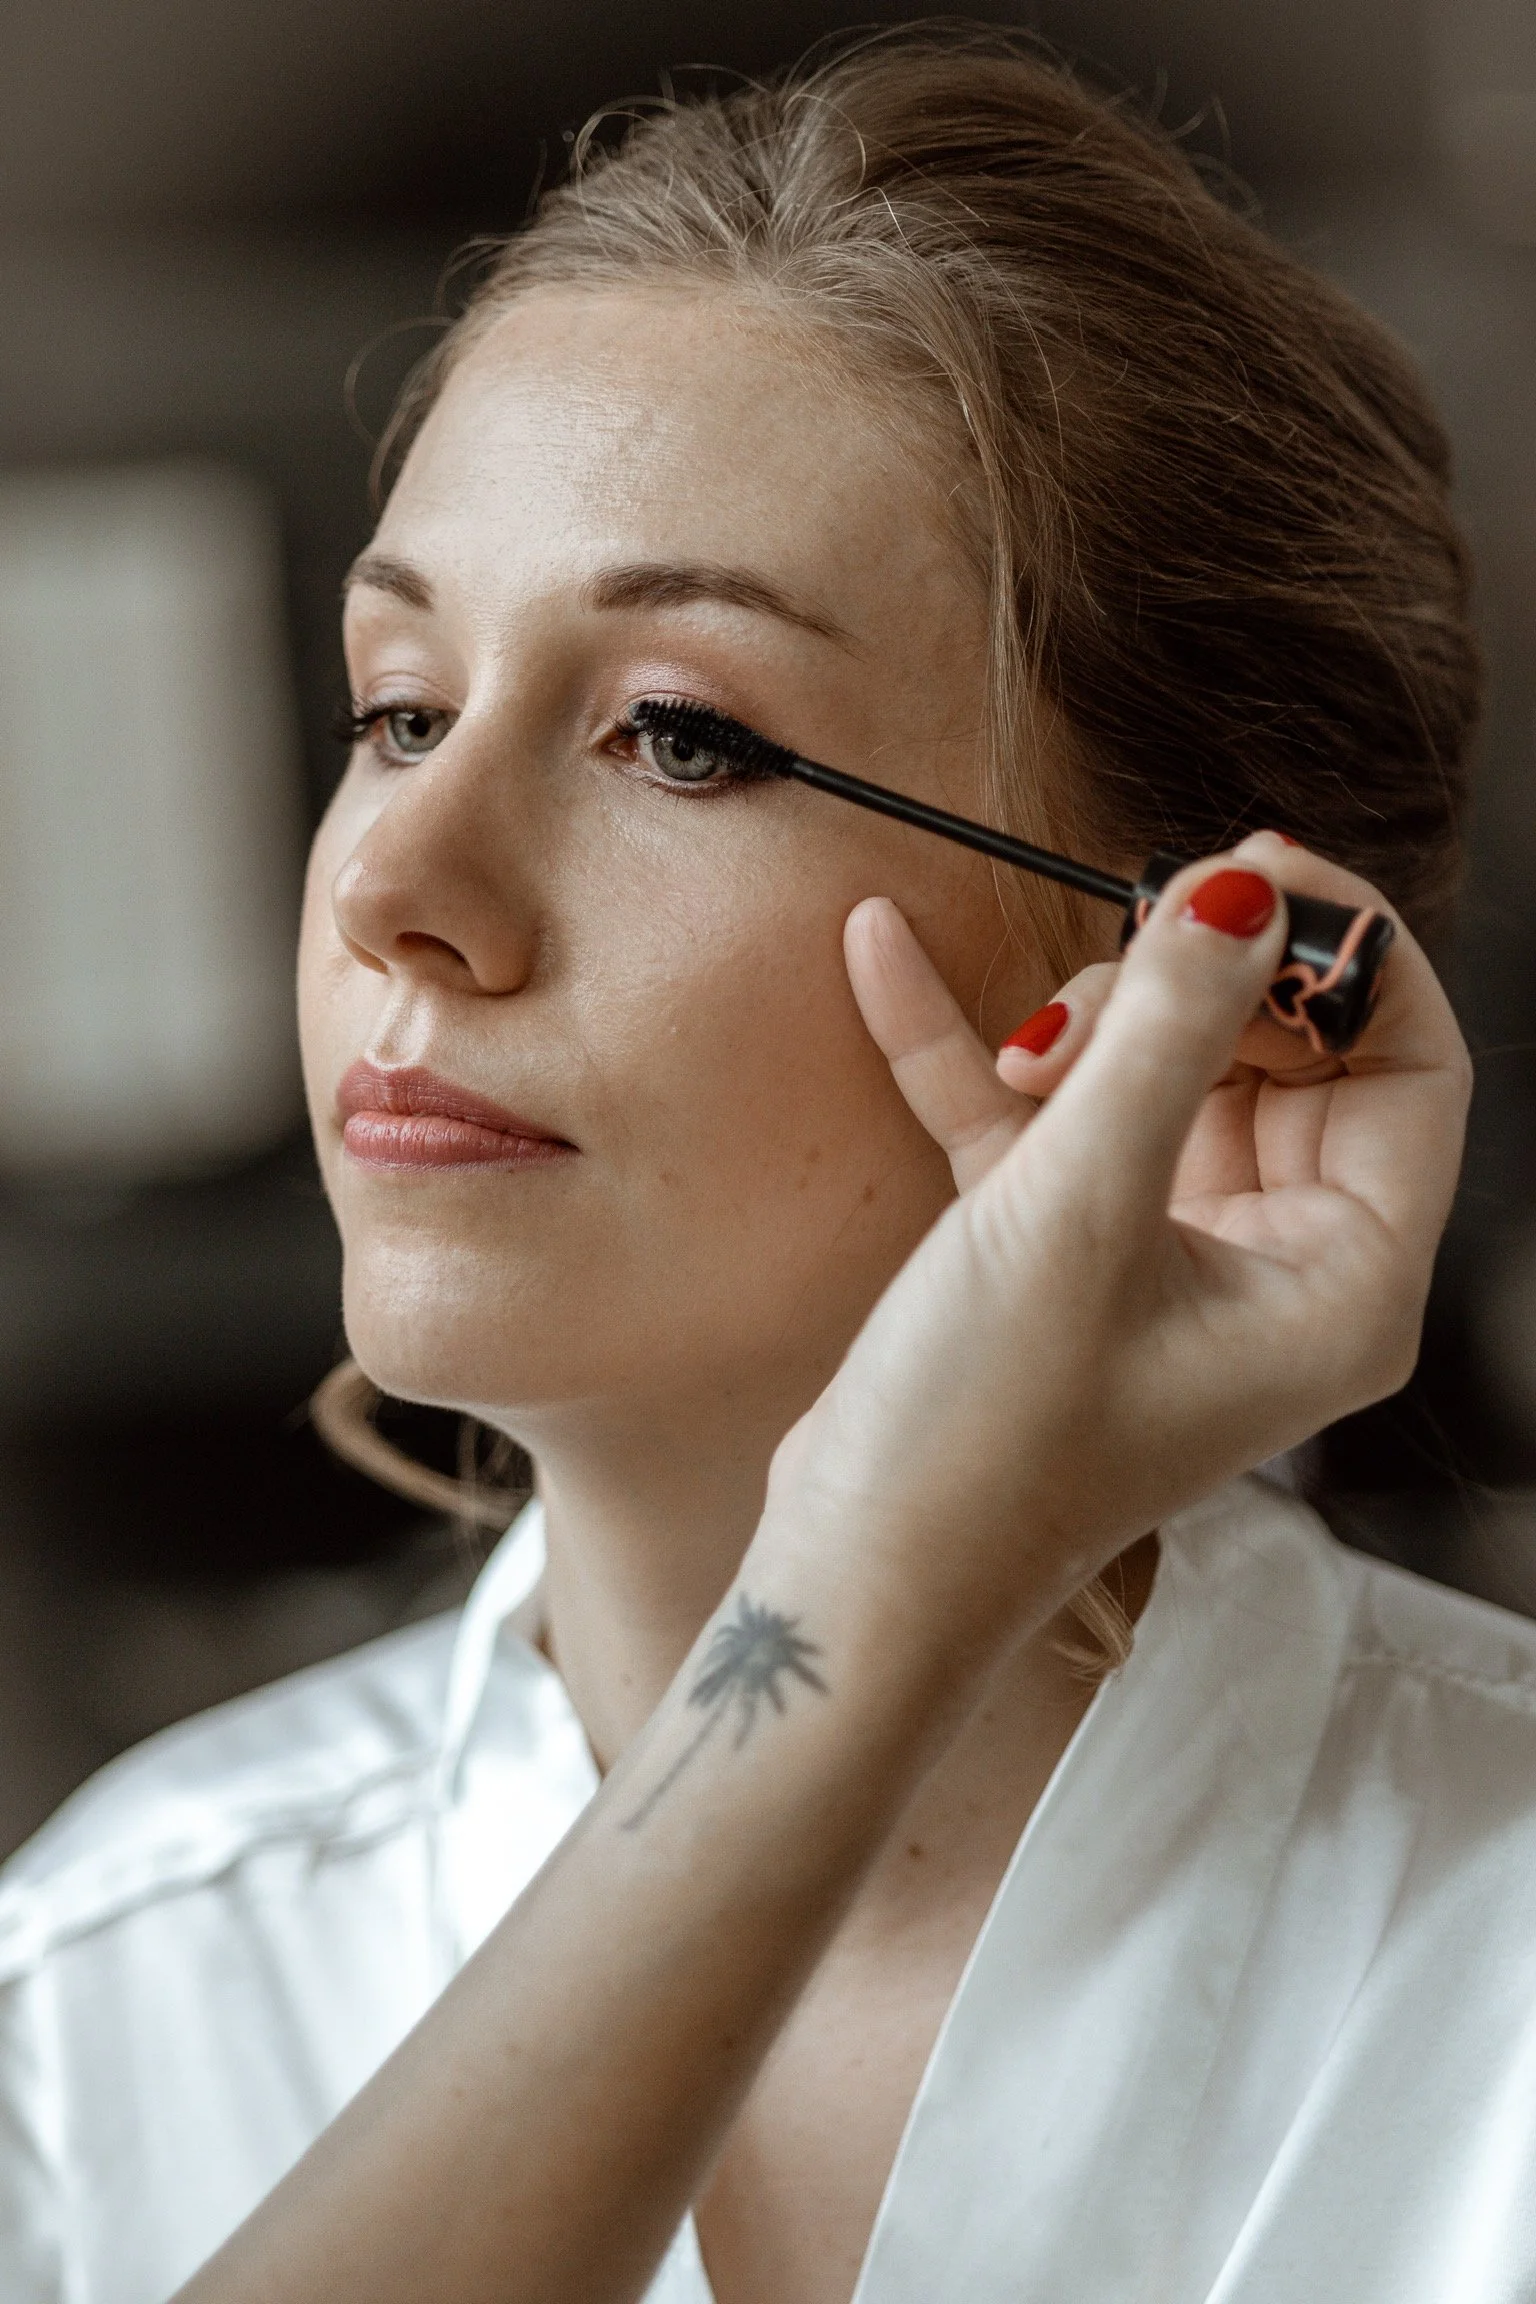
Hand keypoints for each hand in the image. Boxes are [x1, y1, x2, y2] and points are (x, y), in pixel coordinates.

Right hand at [758, 835, 1469, 1674]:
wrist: (855, 1576)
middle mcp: (1278, 1271)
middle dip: (1195, 988)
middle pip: (1285, 1057)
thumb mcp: (1079, 1213)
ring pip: (1165, 1079)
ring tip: (1015, 1040)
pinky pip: (1047, 1123)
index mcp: (1341, 1282)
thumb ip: (1168, 1039)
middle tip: (1126, 930)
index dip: (1346, 952)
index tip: (1246, 868)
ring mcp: (1171, 1263)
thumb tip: (1239, 896)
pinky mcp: (1066, 1257)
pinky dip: (975, 1055)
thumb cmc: (985, 1440)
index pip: (1408, 1063)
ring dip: (1084, 1027)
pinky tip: (886, 960)